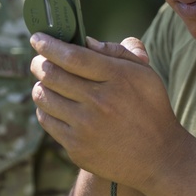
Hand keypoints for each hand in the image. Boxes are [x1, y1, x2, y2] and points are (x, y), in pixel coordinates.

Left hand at [30, 34, 188, 190]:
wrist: (159, 157)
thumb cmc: (151, 109)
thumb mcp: (145, 74)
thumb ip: (118, 52)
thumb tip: (86, 42)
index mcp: (116, 78)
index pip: (72, 56)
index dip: (49, 44)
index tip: (37, 38)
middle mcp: (99, 102)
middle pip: (51, 74)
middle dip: (38, 62)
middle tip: (38, 59)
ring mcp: (85, 127)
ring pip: (43, 96)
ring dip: (40, 84)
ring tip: (46, 81)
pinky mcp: (76, 148)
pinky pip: (46, 120)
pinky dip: (44, 107)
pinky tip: (52, 104)